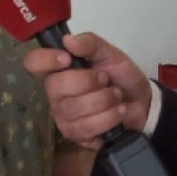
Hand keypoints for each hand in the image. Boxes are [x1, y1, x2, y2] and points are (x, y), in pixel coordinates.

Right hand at [23, 32, 153, 148]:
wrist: (142, 104)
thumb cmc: (120, 76)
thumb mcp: (110, 54)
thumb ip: (91, 43)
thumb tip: (67, 40)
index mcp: (58, 69)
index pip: (34, 62)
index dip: (46, 59)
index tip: (68, 59)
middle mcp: (54, 92)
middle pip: (55, 86)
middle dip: (89, 82)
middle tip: (106, 80)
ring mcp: (62, 115)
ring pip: (74, 109)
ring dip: (104, 101)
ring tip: (116, 97)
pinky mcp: (74, 135)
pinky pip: (86, 128)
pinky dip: (109, 118)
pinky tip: (117, 113)